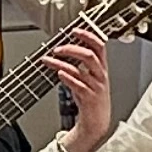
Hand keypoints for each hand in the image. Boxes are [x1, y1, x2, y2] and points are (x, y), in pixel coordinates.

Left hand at [42, 22, 112, 151]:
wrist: (97, 122)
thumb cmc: (91, 98)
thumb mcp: (88, 78)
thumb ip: (80, 65)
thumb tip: (65, 50)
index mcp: (102, 68)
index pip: (100, 46)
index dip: (88, 36)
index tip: (75, 30)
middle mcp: (101, 76)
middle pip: (90, 55)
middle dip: (72, 48)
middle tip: (57, 48)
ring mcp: (96, 87)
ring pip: (80, 69)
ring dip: (62, 62)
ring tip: (49, 59)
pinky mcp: (90, 98)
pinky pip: (79, 85)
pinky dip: (68, 78)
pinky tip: (59, 73)